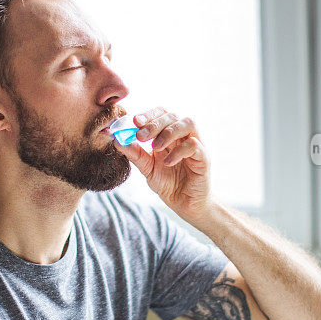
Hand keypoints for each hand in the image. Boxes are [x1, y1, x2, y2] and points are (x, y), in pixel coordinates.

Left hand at [113, 107, 212, 221]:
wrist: (185, 205)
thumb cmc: (169, 184)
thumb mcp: (147, 168)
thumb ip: (135, 154)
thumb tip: (117, 140)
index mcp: (169, 135)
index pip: (161, 114)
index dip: (148, 114)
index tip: (134, 121)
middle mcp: (183, 136)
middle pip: (172, 115)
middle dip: (154, 123)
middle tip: (140, 135)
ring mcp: (196, 145)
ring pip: (188, 123)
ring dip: (169, 132)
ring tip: (155, 147)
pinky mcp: (204, 158)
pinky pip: (194, 145)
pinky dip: (179, 151)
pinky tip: (168, 162)